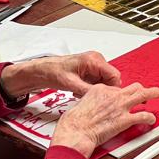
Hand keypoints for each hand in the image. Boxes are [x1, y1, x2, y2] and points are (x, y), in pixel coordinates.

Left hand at [0, 52, 122, 99]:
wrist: (44, 70)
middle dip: (102, 90)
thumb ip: (88, 91)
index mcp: (94, 60)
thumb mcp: (71, 84)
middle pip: (111, 79)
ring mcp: (94, 65)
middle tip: (90, 97)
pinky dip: (91, 88)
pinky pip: (98, 81)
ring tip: (81, 93)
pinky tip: (80, 90)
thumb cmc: (54, 72)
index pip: (115, 75)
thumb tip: (101, 99)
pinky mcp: (91, 70)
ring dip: (96, 90)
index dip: (112, 89)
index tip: (105, 99)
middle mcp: (96, 60)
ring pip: (105, 82)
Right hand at [51, 82, 158, 156]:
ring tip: (158, 93)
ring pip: (142, 95)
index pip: (116, 88)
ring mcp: (120, 106)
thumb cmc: (74, 122)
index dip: (121, 94)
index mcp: (100, 90)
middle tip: (145, 92)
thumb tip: (93, 106)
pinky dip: (150, 117)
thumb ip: (91, 102)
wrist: (76, 131)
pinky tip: (152, 119)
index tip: (122, 98)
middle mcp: (113, 95)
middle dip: (140, 89)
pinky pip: (143, 116)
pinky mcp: (125, 120)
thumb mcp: (80, 103)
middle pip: (132, 87)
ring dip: (152, 93)